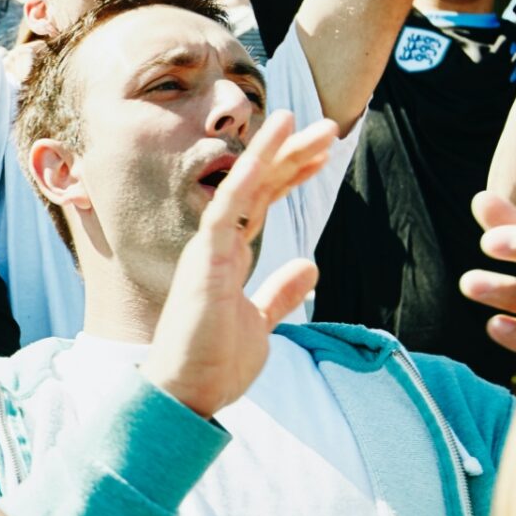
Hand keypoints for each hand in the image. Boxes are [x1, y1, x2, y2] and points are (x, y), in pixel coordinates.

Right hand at [141, 110, 337, 416]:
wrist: (188, 393)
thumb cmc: (214, 362)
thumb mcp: (261, 323)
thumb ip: (280, 292)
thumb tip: (310, 265)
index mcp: (229, 257)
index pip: (263, 203)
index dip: (291, 175)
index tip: (321, 154)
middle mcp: (217, 244)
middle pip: (259, 187)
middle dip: (293, 155)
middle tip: (328, 128)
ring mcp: (209, 248)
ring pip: (246, 187)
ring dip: (275, 152)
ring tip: (303, 122)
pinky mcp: (205, 259)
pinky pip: (226, 207)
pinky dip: (246, 175)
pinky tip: (267, 150)